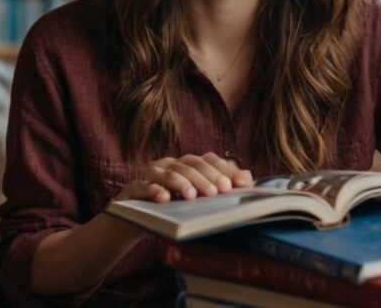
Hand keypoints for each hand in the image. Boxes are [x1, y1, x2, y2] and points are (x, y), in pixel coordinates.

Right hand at [113, 152, 253, 202]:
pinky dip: (153, 190)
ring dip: (182, 183)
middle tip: (219, 192)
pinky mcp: (132, 190)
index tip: (237, 185)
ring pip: (168, 172)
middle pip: (190, 164)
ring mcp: (149, 176)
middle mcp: (168, 165)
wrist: (133, 221)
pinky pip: (142, 187)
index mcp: (185, 165)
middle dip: (206, 177)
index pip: (206, 160)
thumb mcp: (196, 199)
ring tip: (193, 196)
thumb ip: (219, 186)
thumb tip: (248, 178)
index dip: (222, 169)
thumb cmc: (170, 209)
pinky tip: (163, 198)